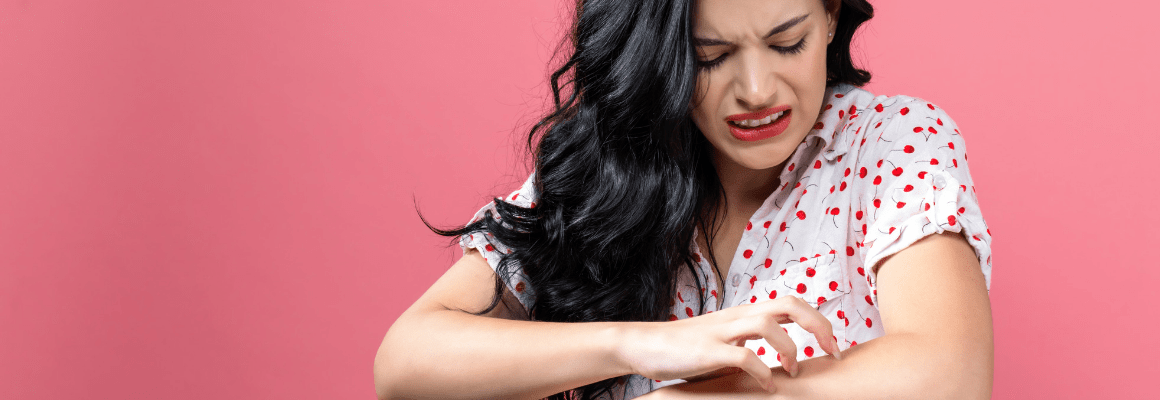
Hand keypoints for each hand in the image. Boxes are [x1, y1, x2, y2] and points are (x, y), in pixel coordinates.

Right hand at [615, 296, 840, 391]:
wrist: (645, 345)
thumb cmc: (686, 347)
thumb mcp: (725, 340)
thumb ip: (750, 343)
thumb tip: (779, 361)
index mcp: (744, 313)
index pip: (791, 303)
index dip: (819, 321)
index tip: (832, 347)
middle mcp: (737, 316)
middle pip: (789, 304)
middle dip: (818, 327)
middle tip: (831, 352)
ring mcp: (722, 332)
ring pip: (769, 325)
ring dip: (789, 349)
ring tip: (792, 371)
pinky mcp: (708, 350)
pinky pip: (744, 357)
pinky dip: (762, 373)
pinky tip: (767, 387)